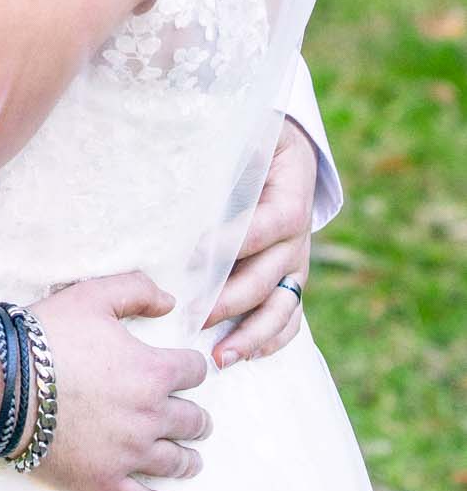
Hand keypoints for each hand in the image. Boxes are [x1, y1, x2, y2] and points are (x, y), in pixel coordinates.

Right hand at [26, 272, 210, 490]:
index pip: (195, 371)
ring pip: (176, 462)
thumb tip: (171, 302)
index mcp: (152, 371)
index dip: (192, 367)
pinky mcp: (105, 482)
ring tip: (191, 460)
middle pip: (193, 421)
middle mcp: (150, 415)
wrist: (3, 383)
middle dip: (197, 418)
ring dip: (188, 460)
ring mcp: (129, 454)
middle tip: (197, 421)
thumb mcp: (93, 295)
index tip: (187, 371)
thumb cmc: (48, 336)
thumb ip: (137, 290)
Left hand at [206, 119, 315, 366]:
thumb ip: (238, 147)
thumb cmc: (261, 141)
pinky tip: (245, 357)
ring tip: (220, 358)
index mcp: (290, 202)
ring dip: (251, 335)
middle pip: (265, 277)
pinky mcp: (292, 280)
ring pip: (280, 308)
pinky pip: (290, 317)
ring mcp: (297, 265)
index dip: (230, 244)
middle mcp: (298, 240)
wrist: (290, 151)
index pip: (261, 228)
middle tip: (192, 317)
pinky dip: (271, 340)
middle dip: (228, 301)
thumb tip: (208, 148)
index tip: (194, 257)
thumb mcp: (254, 133)